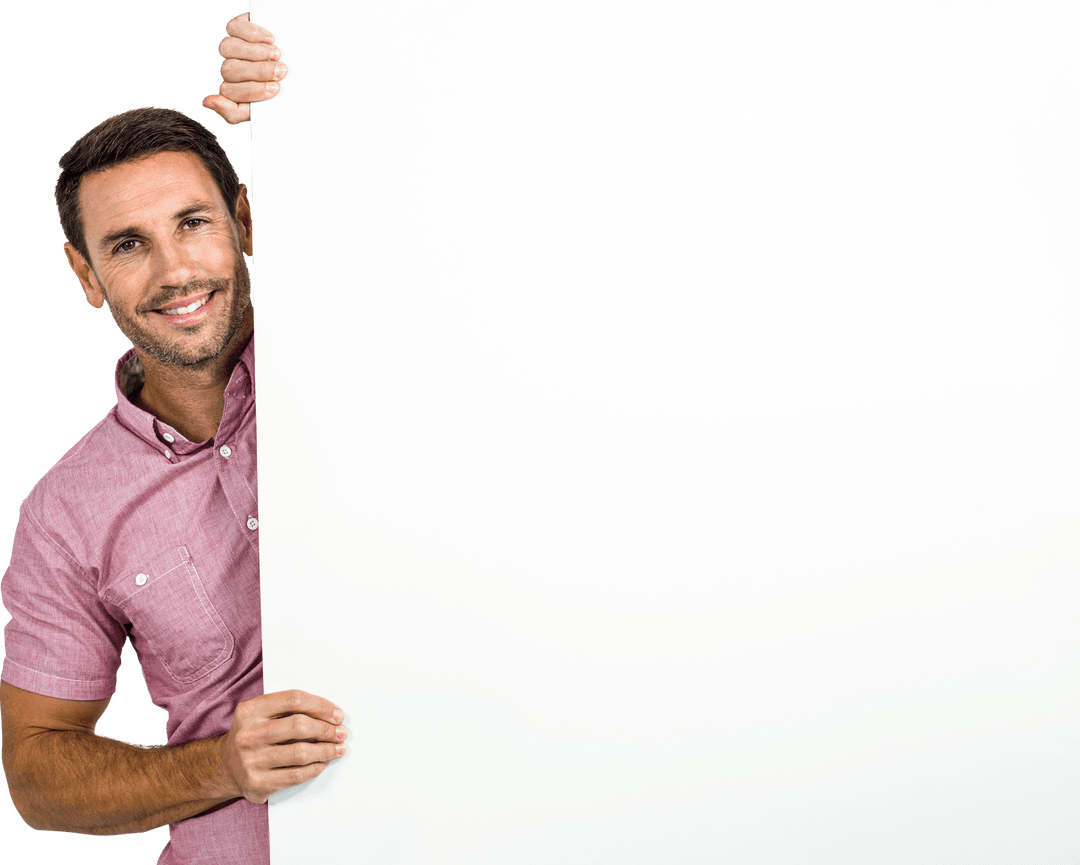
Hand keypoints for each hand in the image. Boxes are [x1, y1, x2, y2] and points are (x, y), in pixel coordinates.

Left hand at [203, 13, 287, 124]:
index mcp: (235, 92)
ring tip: (277, 55)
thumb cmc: (285, 89)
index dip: (251, 91)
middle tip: (280, 72)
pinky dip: (252, 33)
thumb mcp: (268, 109)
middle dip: (258, 71)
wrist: (302, 64)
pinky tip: (269, 40)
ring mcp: (232, 48)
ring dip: (255, 52)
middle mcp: (230, 70)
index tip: (274, 89)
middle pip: (230, 70)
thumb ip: (235, 112)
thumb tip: (207, 102)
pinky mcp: (237, 27)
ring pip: (228, 48)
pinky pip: (233, 28)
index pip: (229, 94)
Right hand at [217, 689, 346, 803]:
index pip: (293, 700)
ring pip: (300, 753)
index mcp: (250, 711)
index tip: (337, 714)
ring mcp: (251, 761)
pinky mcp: (257, 784)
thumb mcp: (261, 713)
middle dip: (326, 730)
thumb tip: (330, 714)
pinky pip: (296, 776)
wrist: (224, 767)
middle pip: (299, 726)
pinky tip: (322, 763)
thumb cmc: (253, 734)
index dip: (320, 706)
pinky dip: (315, 768)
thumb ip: (288, 708)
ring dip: (326, 750)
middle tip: (341, 732)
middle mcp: (247, 735)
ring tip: (338, 748)